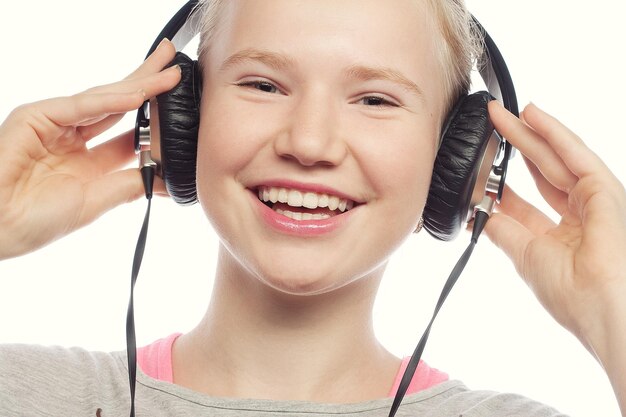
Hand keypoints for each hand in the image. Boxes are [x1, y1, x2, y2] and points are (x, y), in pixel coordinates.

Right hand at [0, 39, 179, 259]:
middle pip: (120, 105)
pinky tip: (139, 93)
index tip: (182, 107)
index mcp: (89, 159)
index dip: (156, 117)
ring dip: (138, 83)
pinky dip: (111, 99)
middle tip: (176, 67)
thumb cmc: (37, 220)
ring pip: (105, 98)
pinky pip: (81, 106)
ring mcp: (56, 123)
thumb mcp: (96, 201)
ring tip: (168, 72)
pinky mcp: (36, 116)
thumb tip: (167, 178)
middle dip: (149, 84)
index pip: (130, 131)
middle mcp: (74, 136)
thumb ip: (129, 184)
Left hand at [485, 102, 625, 347]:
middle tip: (490, 123)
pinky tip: (532, 115)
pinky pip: (574, 154)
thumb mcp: (525, 256)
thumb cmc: (573, 295)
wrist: (605, 308)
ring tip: (503, 112)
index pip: (526, 200)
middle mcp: (578, 215)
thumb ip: (504, 231)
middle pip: (540, 171)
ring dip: (529, 132)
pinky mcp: (605, 189)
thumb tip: (480, 215)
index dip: (503, 181)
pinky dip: (552, 132)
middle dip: (513, 147)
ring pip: (555, 157)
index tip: (481, 167)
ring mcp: (593, 200)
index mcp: (560, 236)